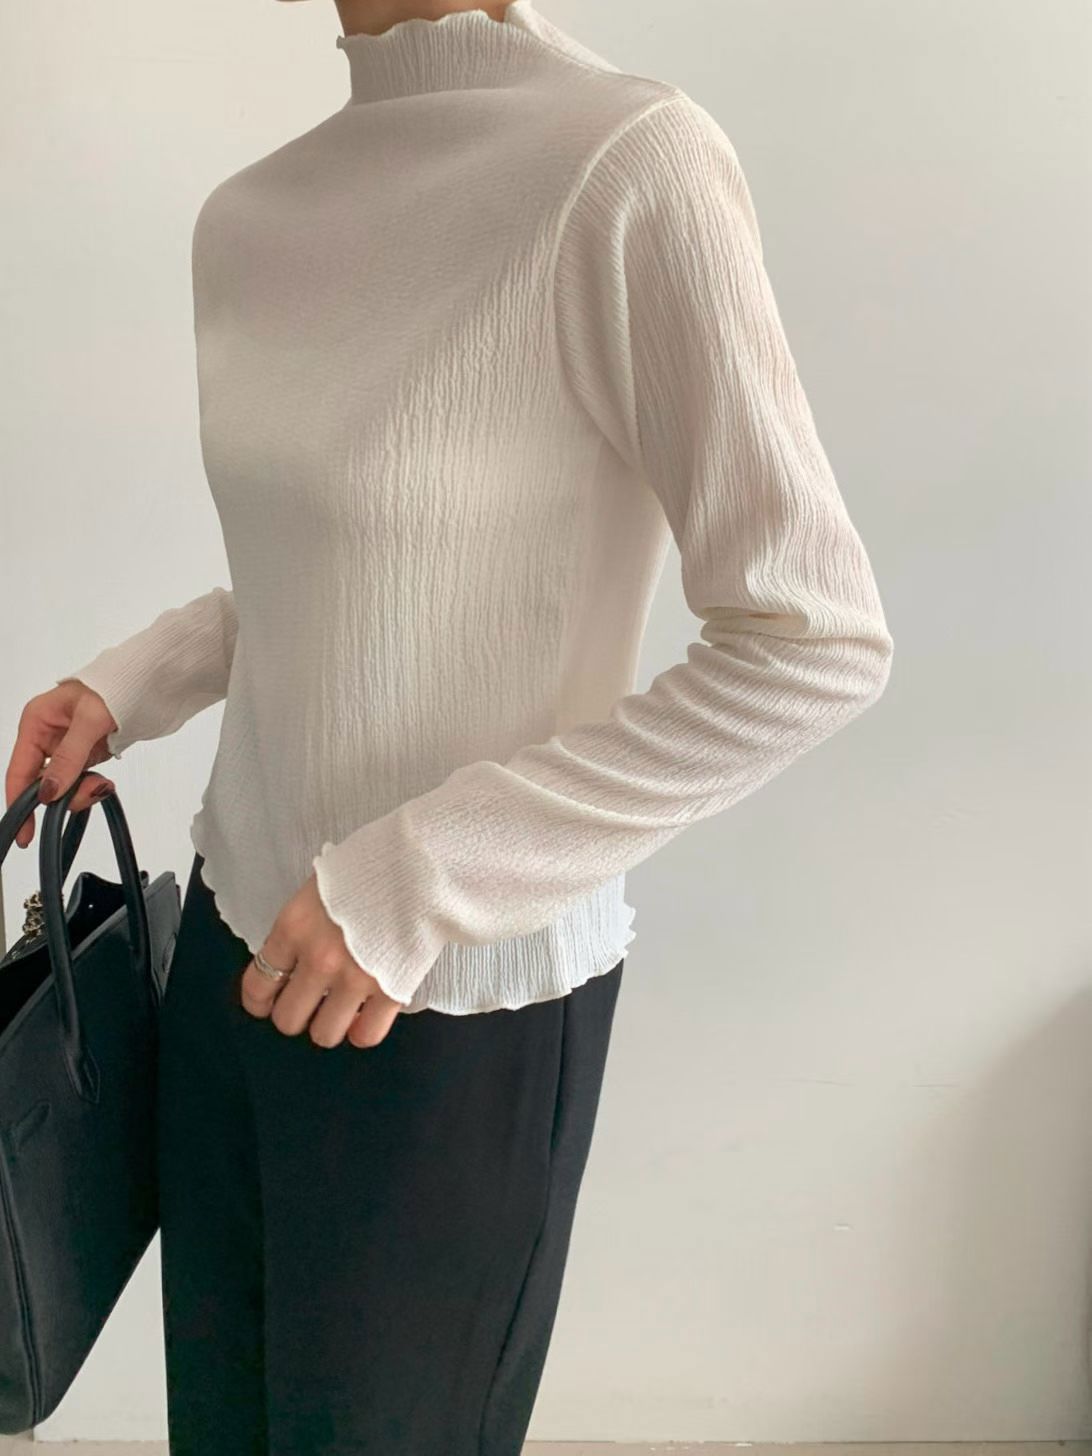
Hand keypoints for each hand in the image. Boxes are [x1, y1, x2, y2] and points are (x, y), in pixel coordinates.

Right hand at [5, 681, 117, 847]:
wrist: (152, 682)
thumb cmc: (119, 686)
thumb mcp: (90, 720)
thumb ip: (69, 757)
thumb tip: (49, 790)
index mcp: (37, 721)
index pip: (19, 770)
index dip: (19, 803)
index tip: (24, 832)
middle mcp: (48, 736)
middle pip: (41, 783)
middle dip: (64, 795)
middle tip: (92, 791)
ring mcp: (68, 748)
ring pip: (63, 786)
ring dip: (82, 792)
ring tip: (103, 783)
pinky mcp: (87, 755)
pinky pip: (81, 782)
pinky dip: (92, 787)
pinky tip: (104, 782)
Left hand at [240, 872, 406, 1048]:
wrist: (422, 863)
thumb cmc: (371, 865)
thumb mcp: (319, 887)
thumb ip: (302, 926)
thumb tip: (296, 956)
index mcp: (293, 929)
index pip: (258, 985)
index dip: (259, 1002)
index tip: (266, 1004)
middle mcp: (318, 960)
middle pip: (288, 1019)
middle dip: (295, 1015)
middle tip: (307, 1005)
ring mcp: (354, 979)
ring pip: (324, 1034)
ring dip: (329, 1025)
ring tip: (339, 1010)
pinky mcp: (390, 990)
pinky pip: (367, 1035)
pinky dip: (363, 1031)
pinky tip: (365, 1017)